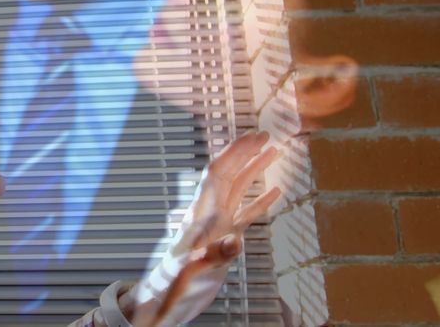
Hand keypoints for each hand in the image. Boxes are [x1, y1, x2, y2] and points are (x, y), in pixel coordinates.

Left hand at [131, 131, 280, 326]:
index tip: (254, 136)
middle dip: (246, 153)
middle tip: (267, 135)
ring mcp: (217, 227)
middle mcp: (209, 215)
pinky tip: (277, 194)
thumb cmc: (172, 287)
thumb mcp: (192, 271)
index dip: (234, 152)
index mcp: (201, 215)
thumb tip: (235, 240)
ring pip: (239, 190)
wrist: (162, 304)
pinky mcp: (224, 241)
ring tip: (274, 153)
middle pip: (229, 174)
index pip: (218, 173)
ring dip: (255, 171)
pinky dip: (262, 202)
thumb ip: (213, 256)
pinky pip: (246, 214)